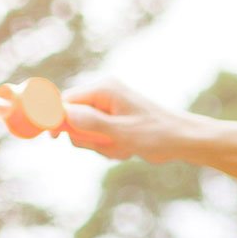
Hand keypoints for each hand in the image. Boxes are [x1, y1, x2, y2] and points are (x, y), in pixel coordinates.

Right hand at [55, 74, 198, 161]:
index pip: (66, 100)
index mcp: (103, 89)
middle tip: (109, 146)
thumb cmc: (156, 134)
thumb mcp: (121, 132)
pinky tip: (126, 149)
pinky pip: (99, 136)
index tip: (54, 137)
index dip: (57, 118)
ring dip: (100, 145)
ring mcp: (109, 106)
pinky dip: (109, 147)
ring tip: (122, 148)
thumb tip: (65, 114)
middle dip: (87, 138)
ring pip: (86, 130)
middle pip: (73, 117)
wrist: (182, 139)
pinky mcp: (114, 118)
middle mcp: (103, 93)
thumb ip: (92, 123)